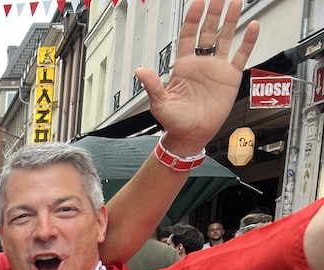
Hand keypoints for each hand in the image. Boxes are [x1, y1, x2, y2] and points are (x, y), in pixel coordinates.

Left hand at [137, 0, 258, 155]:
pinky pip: (241, 55)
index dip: (193, 19)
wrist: (190, 135)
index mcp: (183, 66)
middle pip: (208, 31)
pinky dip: (247, 41)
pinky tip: (252, 27)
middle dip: (213, 12)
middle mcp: (201, 63)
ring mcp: (216, 68)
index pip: (188, 35)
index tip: (198, 2)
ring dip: (231, 20)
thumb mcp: (159, 103)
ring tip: (236, 2)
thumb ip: (152, 85)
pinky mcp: (230, 77)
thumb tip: (140, 71)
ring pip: (225, 37)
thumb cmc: (173, 120)